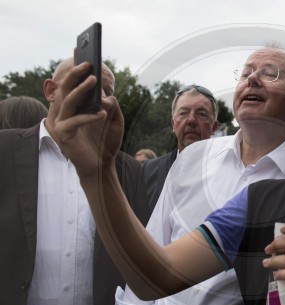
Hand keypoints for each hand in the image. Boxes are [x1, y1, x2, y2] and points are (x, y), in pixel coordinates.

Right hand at [53, 62, 123, 177]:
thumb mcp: (115, 119)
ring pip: (69, 101)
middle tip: (87, 63)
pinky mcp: (64, 135)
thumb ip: (112, 105)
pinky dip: (89, 117)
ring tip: (93, 80)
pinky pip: (75, 122)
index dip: (77, 69)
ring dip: (81, 90)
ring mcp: (63, 123)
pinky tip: (102, 114)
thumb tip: (105, 95)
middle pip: (67, 88)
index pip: (74, 84)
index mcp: (77, 106)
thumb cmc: (106, 141)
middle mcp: (67, 112)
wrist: (102, 165)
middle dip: (76, 74)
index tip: (83, 53)